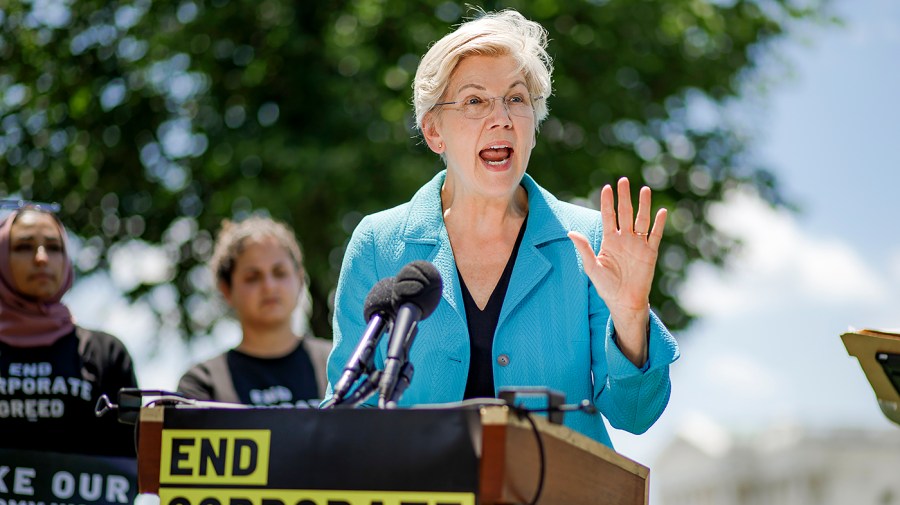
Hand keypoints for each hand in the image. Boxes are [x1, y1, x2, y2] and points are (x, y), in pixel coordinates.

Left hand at [568, 177, 666, 365]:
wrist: (624, 301)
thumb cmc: (606, 286)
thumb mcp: (592, 267)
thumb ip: (583, 248)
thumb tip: (570, 232)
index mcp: (610, 240)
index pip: (609, 216)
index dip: (608, 202)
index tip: (607, 188)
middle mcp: (625, 239)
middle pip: (625, 213)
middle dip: (624, 197)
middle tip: (624, 181)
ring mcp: (638, 244)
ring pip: (642, 220)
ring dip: (643, 205)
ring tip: (644, 190)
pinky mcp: (650, 253)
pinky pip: (655, 235)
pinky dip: (659, 224)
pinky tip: (661, 212)